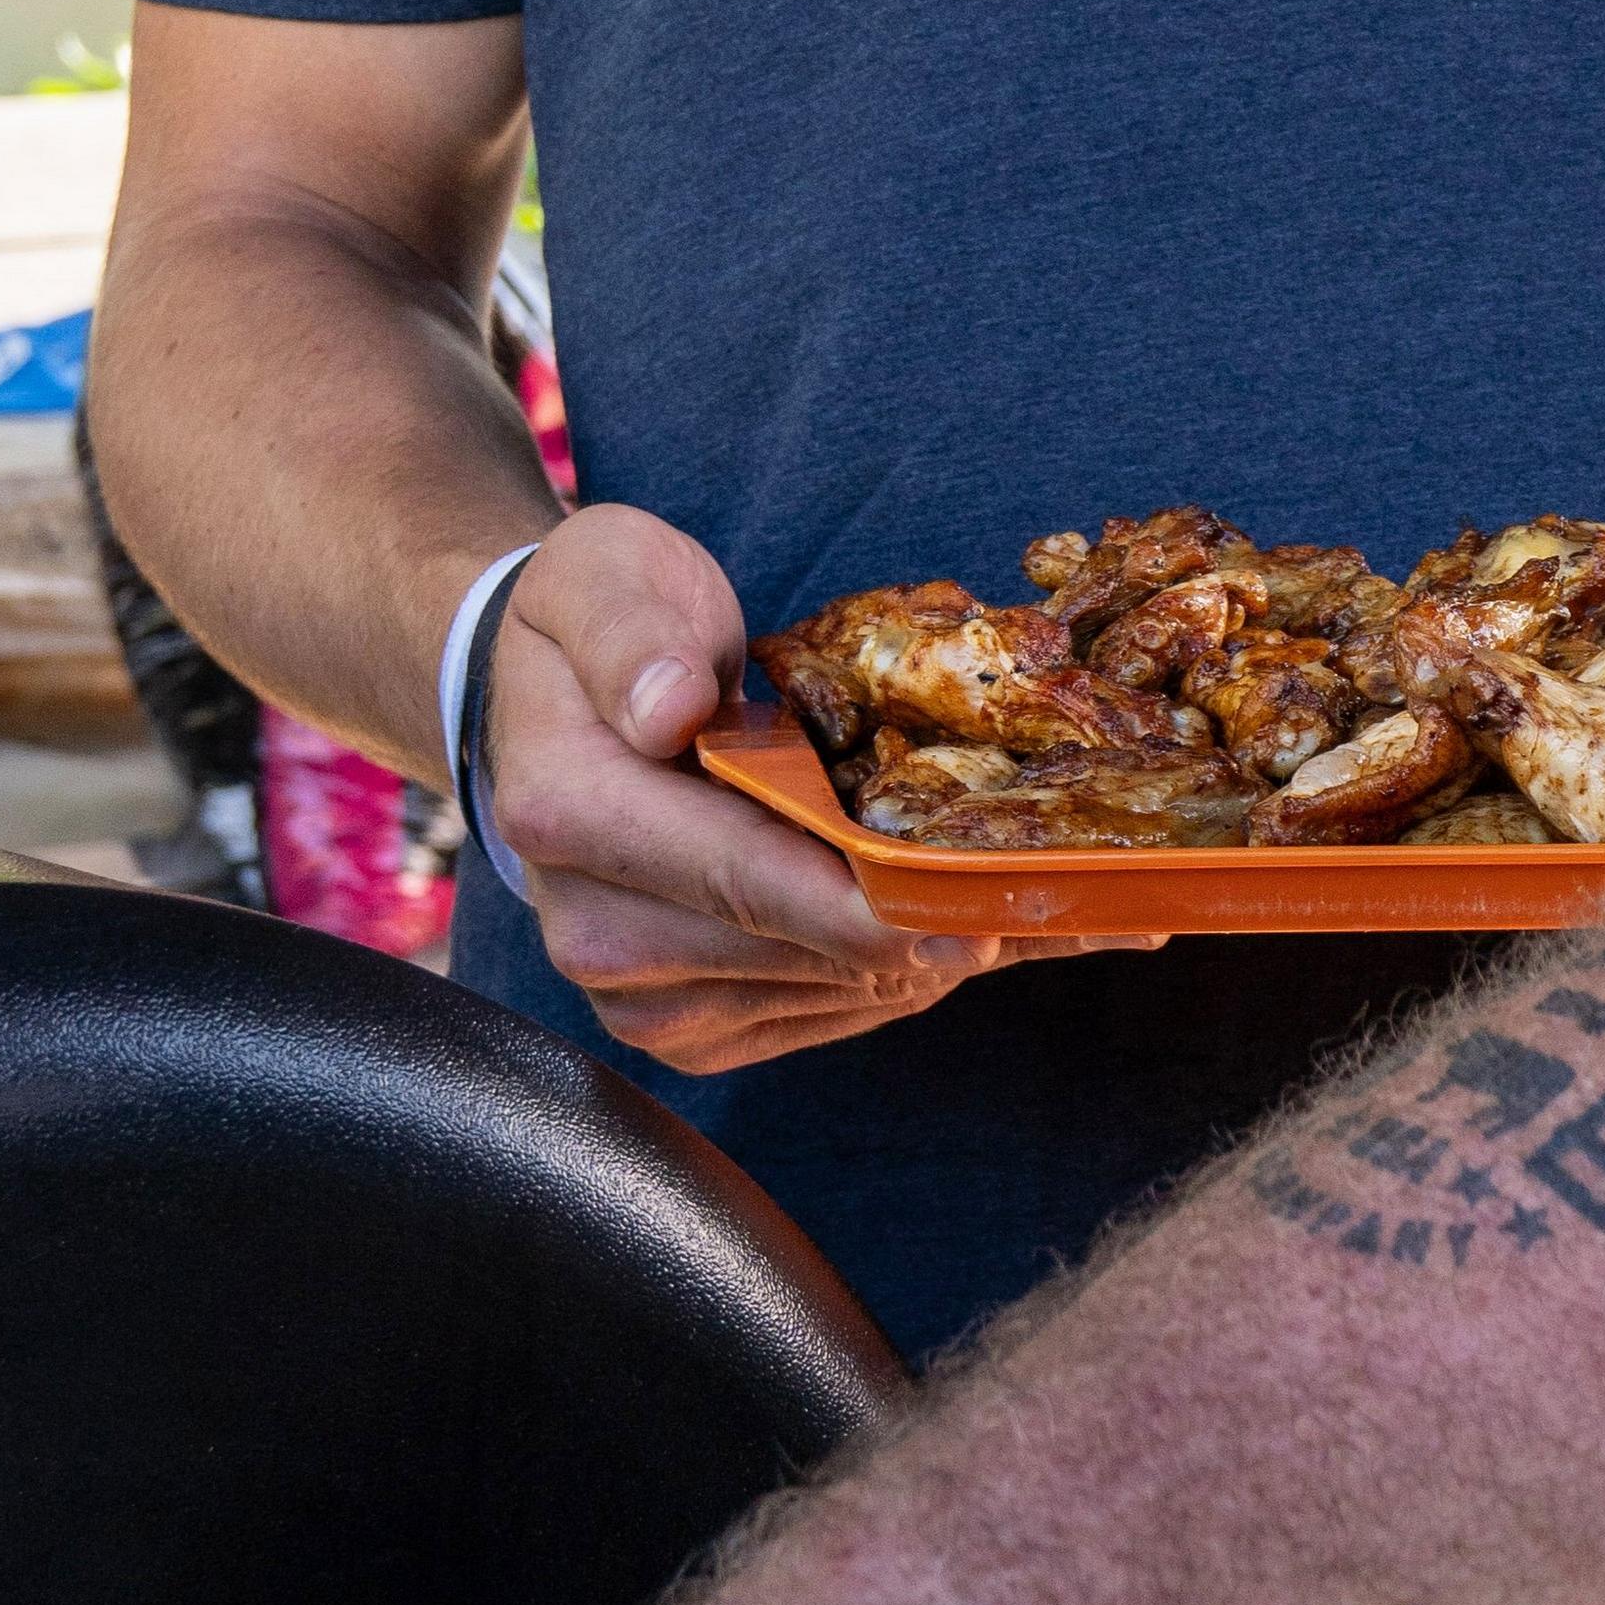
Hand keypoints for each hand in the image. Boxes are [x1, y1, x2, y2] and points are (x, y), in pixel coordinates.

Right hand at [478, 503, 996, 1075]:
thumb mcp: (604, 574)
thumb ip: (631, 632)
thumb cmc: (600, 625)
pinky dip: (910, 971)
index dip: (868, 904)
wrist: (548, 706)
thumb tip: (671, 707)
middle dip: (934, 922)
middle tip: (1056, 885)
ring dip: (940, 951)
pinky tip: (965, 917)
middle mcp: (595, 932)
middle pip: (808, 954)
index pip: (745, 878)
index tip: (978, 912)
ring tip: (1031, 896)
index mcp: (569, 814)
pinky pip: (833, 1016)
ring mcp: (642, 997)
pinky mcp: (692, 1030)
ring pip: (840, 995)